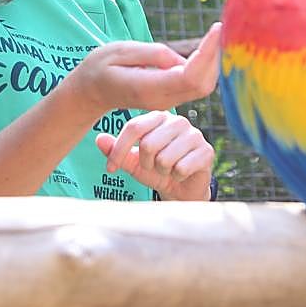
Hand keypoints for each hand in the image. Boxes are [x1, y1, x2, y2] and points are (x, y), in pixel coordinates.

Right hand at [66, 23, 222, 115]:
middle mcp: (162, 100)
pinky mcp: (170, 97)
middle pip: (203, 84)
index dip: (208, 53)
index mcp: (148, 88)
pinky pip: (196, 84)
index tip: (217, 28)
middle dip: (215, 57)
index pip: (189, 76)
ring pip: (203, 86)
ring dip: (214, 62)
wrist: (89, 92)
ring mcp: (167, 102)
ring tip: (217, 35)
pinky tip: (208, 48)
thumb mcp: (119, 51)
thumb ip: (151, 54)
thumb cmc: (100, 67)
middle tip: (220, 29)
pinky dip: (206, 66)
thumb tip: (180, 60)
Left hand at [95, 111, 214, 199]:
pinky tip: (181, 174)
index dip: (118, 150)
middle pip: (148, 144)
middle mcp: (178, 121)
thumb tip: (99, 138)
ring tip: (168, 169)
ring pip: (164, 158)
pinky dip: (176, 177)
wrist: (181, 189)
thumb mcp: (132, 162)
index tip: (110, 169)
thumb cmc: (156, 171)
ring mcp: (195, 135)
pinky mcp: (207, 151)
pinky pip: (181, 168)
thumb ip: (116, 150)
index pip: (134, 127)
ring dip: (162, 172)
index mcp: (159, 117)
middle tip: (152, 167)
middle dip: (145, 163)